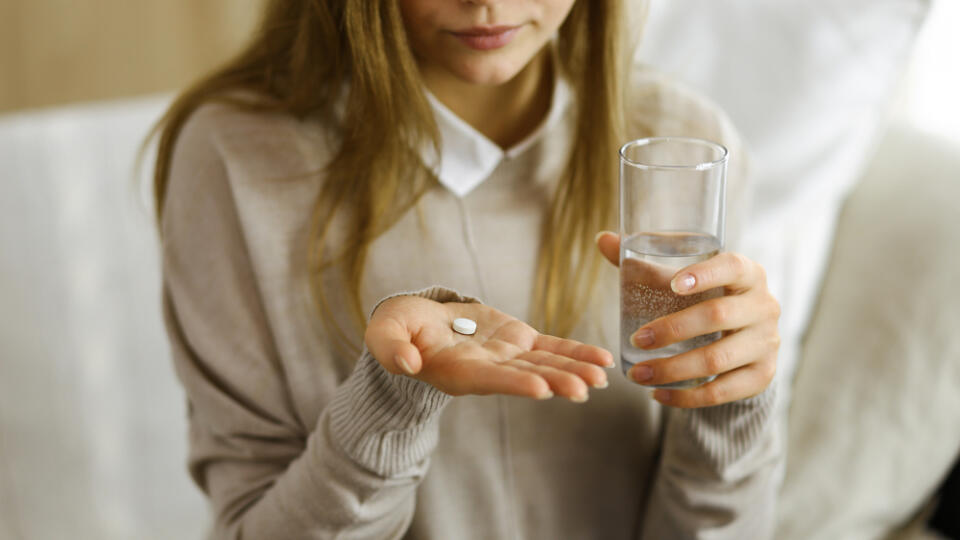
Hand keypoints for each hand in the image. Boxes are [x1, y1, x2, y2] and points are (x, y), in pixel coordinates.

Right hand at [365, 295, 613, 401]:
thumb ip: (391, 349)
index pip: (490, 380)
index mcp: (456, 372)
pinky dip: (577, 353)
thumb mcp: (385, 335)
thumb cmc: (397, 331)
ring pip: (545, 364)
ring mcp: (506, 357)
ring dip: (574, 370)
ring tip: (602, 378)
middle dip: (555, 382)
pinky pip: (553, 347)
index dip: (515, 383)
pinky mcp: (518, 341)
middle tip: (584, 389)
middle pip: (525, 377)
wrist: (416, 324)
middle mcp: (487, 370)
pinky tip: (603, 361)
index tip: (540, 389)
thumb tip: (404, 363)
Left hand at [596, 232, 778, 407]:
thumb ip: (646, 265)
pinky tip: (659, 395)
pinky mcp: (762, 375)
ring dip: (673, 369)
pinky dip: (687, 397)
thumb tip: (602, 239)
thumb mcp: (684, 281)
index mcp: (748, 274)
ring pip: (718, 359)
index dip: (705, 274)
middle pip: (718, 315)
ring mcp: (767, 342)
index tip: (673, 284)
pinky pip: (723, 391)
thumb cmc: (707, 299)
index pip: (732, 267)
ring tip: (638, 374)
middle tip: (636, 341)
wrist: (746, 339)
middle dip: (672, 330)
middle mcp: (764, 306)